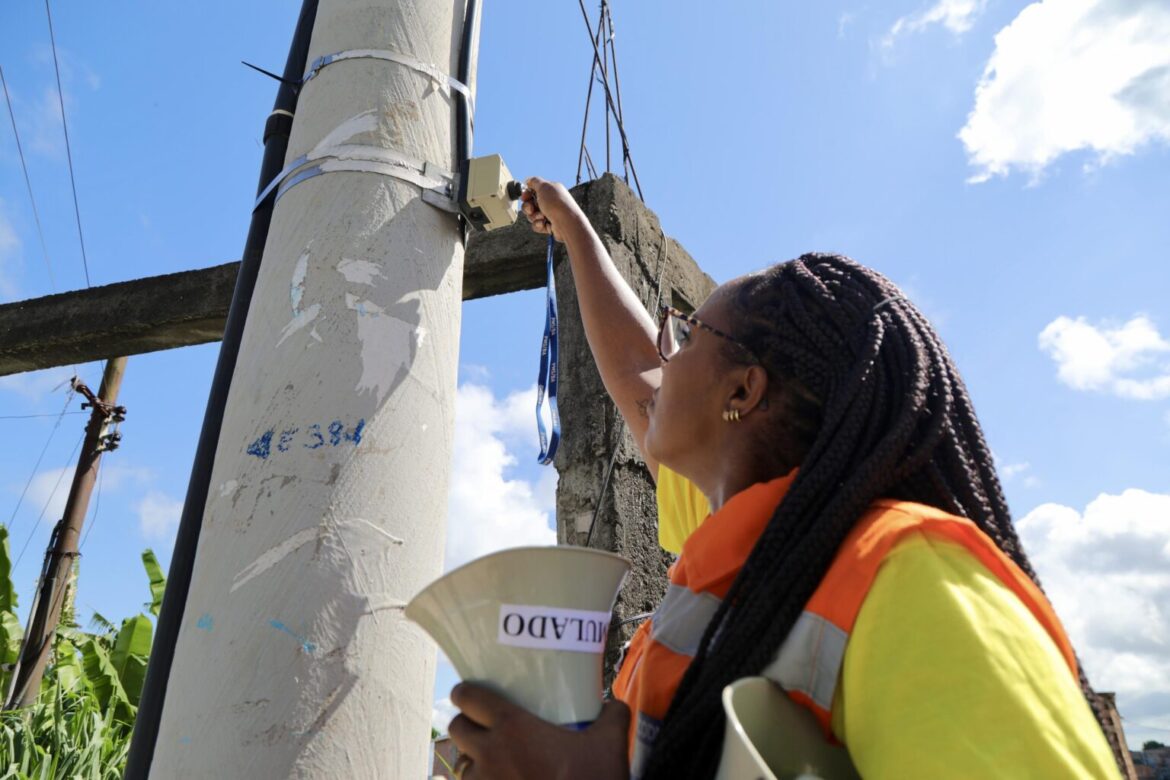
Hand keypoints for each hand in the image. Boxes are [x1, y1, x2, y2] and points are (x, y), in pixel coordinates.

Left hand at [447, 682, 629, 779]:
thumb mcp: (611, 743)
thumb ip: (612, 715)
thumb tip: (614, 705)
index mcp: (512, 727)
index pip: (468, 698)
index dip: (465, 692)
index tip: (470, 693)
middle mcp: (489, 754)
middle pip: (456, 729)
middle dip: (466, 725)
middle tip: (484, 727)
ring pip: (461, 765)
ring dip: (472, 761)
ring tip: (493, 763)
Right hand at [521, 177, 585, 242]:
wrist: (567, 223)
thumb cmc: (556, 204)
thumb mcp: (544, 186)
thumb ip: (534, 181)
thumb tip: (528, 181)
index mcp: (550, 190)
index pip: (533, 190)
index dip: (526, 194)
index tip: (524, 197)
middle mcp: (550, 202)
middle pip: (530, 203)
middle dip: (528, 207)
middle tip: (532, 209)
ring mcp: (549, 214)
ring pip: (531, 215)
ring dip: (534, 216)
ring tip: (542, 217)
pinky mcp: (548, 225)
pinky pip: (536, 225)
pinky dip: (538, 224)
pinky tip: (544, 224)